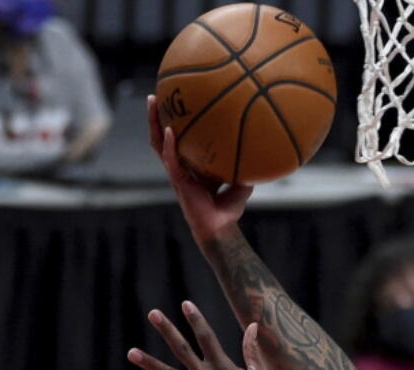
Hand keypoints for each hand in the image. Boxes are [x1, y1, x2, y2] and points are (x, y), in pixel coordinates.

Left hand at [128, 302, 279, 369]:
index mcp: (223, 367)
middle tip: (153, 313)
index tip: (186, 304)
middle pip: (182, 349)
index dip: (196, 319)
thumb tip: (253, 325)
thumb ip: (252, 349)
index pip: (207, 337)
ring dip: (149, 363)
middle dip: (167, 330)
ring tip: (131, 352)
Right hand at [147, 94, 252, 244]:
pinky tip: (169, 130)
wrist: (220, 229)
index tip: (174, 104)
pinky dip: (169, 144)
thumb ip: (246, 170)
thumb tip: (261, 155)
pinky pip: (170, 159)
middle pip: (162, 137)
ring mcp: (176, 173)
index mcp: (190, 167)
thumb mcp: (240, 186)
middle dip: (155, 116)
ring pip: (158, 143)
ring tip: (152, 102)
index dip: (172, 124)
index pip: (177, 142)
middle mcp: (180, 167)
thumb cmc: (227, 210)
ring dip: (153, 123)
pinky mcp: (178, 181)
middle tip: (154, 95)